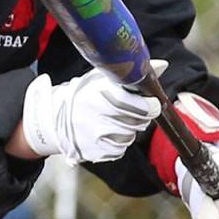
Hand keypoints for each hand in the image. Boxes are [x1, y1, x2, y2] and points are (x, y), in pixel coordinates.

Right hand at [21, 68, 161, 164]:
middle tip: (134, 110)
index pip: (136, 105)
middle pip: (137, 122)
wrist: (55, 117)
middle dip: (141, 116)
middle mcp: (97, 116)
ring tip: (114, 119)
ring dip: (129, 129)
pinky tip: (107, 131)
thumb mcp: (102, 78)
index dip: (149, 105)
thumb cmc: (84, 94)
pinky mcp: (96, 153)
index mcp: (100, 94)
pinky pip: (120, 149)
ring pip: (130, 136)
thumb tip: (163, 65)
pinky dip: (119, 141)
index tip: (153, 103)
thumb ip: (131, 73)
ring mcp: (96, 137)